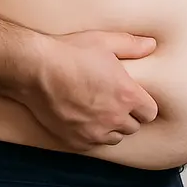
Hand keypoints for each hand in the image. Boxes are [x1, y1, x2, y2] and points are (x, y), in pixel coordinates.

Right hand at [19, 30, 159, 150]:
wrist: (36, 69)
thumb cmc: (71, 52)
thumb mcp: (104, 42)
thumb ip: (132, 45)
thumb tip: (151, 45)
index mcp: (127, 95)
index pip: (150, 113)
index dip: (143, 105)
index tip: (132, 96)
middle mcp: (114, 118)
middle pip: (133, 127)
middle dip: (127, 116)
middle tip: (113, 101)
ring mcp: (95, 132)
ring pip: (114, 138)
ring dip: (111, 128)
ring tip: (98, 111)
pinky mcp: (76, 141)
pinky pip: (92, 145)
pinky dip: (91, 135)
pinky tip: (82, 119)